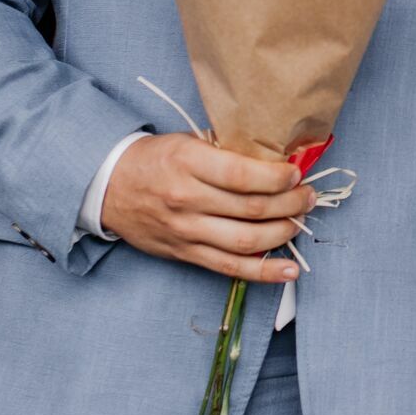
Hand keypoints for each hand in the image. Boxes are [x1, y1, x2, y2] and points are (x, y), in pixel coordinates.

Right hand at [102, 133, 313, 282]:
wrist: (108, 187)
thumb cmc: (154, 159)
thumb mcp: (186, 142)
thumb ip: (225, 152)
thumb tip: (275, 160)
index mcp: (188, 163)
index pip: (242, 175)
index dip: (277, 178)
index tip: (295, 174)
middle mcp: (188, 199)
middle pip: (252, 208)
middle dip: (290, 204)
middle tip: (308, 196)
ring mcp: (187, 231)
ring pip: (247, 240)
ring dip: (284, 232)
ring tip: (300, 221)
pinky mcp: (186, 254)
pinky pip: (231, 268)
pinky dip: (264, 272)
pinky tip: (289, 270)